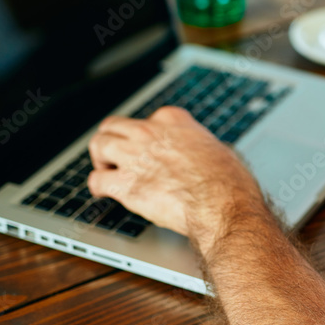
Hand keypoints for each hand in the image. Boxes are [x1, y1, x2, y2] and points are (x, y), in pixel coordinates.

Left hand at [87, 106, 266, 257]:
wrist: (223, 205)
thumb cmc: (228, 182)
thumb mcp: (218, 150)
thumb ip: (199, 147)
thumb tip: (202, 155)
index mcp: (172, 121)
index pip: (145, 119)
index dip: (141, 135)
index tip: (143, 148)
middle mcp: (149, 132)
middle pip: (112, 126)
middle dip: (110, 140)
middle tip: (113, 156)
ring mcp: (135, 156)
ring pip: (98, 145)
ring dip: (99, 159)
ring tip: (105, 172)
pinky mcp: (125, 184)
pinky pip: (96, 180)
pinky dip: (98, 187)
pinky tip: (103, 193)